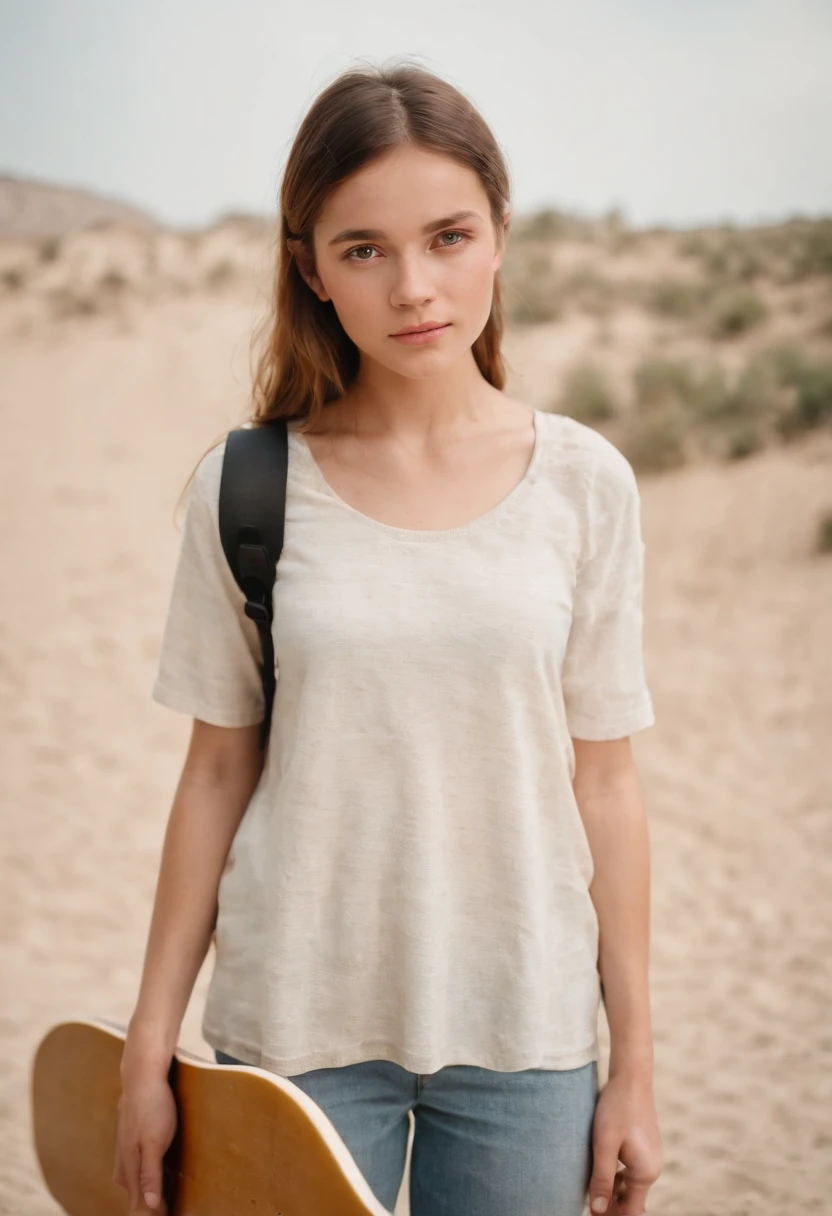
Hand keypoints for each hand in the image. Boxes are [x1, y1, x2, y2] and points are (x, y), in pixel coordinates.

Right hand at [112, 1074, 176, 1213]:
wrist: (142, 1076)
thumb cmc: (152, 1107)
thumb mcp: (155, 1143)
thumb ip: (150, 1174)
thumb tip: (148, 1204)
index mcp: (130, 1164)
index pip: (139, 1199)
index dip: (151, 1211)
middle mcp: (124, 1158)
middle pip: (133, 1192)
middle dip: (145, 1204)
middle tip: (162, 1210)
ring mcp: (125, 1146)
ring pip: (131, 1177)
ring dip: (143, 1190)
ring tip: (156, 1198)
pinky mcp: (130, 1135)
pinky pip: (134, 1164)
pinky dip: (142, 1174)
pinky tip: (149, 1169)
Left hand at [588, 1073, 662, 1214]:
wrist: (631, 1077)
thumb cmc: (616, 1108)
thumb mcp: (604, 1144)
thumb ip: (601, 1178)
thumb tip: (597, 1210)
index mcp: (645, 1172)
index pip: (630, 1211)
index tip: (591, 1214)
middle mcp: (652, 1167)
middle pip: (632, 1201)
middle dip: (611, 1207)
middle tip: (588, 1206)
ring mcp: (650, 1156)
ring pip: (631, 1186)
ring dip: (613, 1192)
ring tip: (591, 1191)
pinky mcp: (645, 1146)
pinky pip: (631, 1171)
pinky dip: (617, 1178)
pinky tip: (601, 1171)